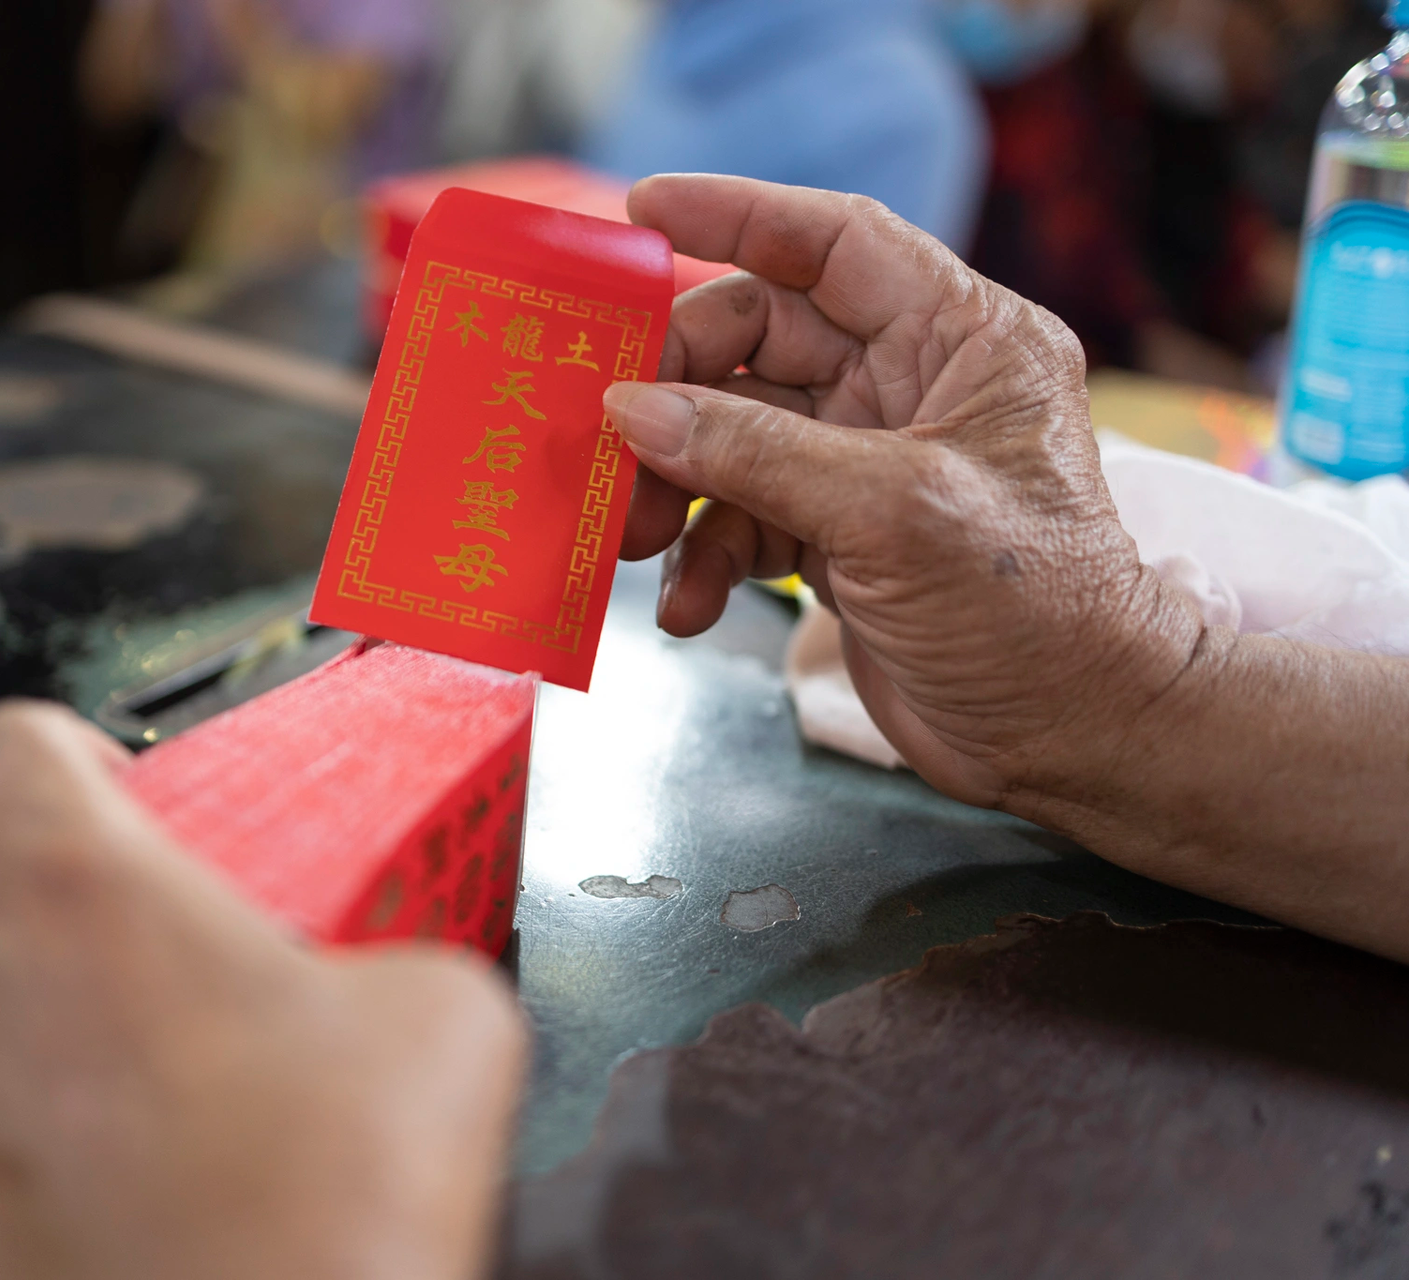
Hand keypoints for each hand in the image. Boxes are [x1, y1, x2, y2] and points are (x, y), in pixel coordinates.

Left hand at [0, 701, 525, 1279]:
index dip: (70, 754)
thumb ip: (396, 952)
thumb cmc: (323, 1224)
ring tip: (60, 1045)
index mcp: (77, 885)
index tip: (112, 792)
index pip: (14, 742)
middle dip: (17, 871)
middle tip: (111, 930)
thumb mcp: (444, 1023)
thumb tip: (396, 974)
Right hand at [604, 175, 1202, 814]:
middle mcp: (910, 386)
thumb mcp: (892, 514)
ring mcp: (867, 462)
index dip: (736, 215)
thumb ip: (757, 453)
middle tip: (608, 439)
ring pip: (733, 435)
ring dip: (674, 487)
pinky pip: (741, 515)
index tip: (639, 210)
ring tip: (634, 543)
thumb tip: (633, 410)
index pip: (835, 242)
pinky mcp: (837, 534)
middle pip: (757, 343)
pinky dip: (704, 556)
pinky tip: (687, 607)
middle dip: (676, 392)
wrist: (1069, 738)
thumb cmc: (1030, 610)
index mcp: (959, 339)